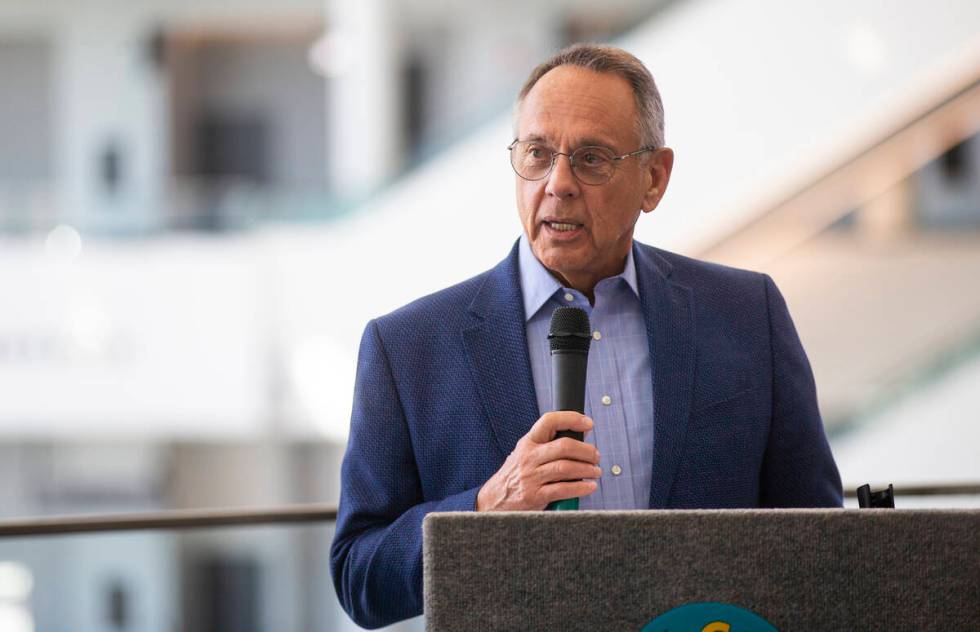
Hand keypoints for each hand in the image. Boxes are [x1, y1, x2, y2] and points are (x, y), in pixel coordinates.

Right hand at [476, 411, 600, 510]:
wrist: (493, 500)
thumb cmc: (515, 475)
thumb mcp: (526, 453)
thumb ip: (549, 444)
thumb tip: (580, 435)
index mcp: (528, 442)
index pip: (549, 421)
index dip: (571, 418)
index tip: (588, 423)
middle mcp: (529, 457)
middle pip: (564, 446)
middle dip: (586, 451)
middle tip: (595, 456)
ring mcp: (531, 477)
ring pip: (566, 468)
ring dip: (586, 469)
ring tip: (595, 471)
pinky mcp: (535, 496)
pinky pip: (563, 489)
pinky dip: (580, 488)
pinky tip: (589, 486)